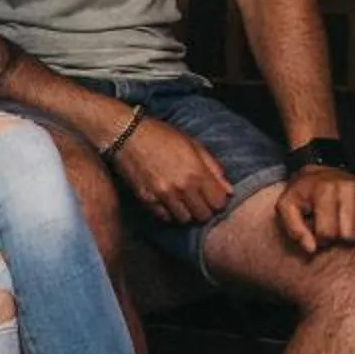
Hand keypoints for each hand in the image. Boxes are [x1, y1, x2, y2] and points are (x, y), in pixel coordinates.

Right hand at [105, 116, 230, 224]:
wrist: (125, 134)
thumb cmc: (161, 135)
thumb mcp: (193, 145)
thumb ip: (213, 168)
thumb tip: (228, 190)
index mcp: (196, 172)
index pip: (219, 202)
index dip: (218, 199)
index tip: (213, 194)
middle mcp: (181, 187)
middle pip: (203, 215)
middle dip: (204, 208)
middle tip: (199, 199)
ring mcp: (162, 195)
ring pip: (184, 219)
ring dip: (187, 212)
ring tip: (183, 200)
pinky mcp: (146, 199)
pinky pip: (165, 217)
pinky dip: (169, 212)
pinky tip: (168, 201)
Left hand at [276, 164, 354, 252]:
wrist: (321, 172)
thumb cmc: (302, 194)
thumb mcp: (287, 207)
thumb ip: (294, 229)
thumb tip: (311, 249)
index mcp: (324, 190)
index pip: (328, 233)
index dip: (320, 239)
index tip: (316, 231)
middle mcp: (349, 187)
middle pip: (349, 235)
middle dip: (337, 237)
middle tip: (330, 227)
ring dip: (353, 234)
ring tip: (341, 223)